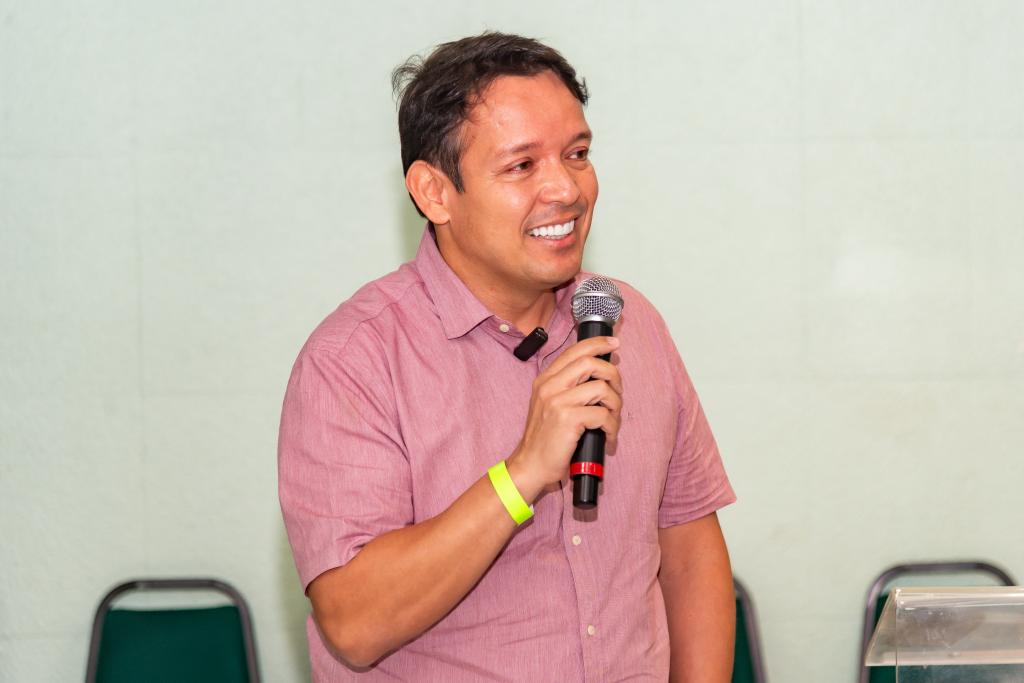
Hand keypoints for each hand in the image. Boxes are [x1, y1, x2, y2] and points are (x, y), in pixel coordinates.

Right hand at [506, 336, 622, 500]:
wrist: (530, 464)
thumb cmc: (545, 438)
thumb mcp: (549, 404)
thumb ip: (567, 386)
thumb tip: (597, 372)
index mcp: (546, 379)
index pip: (575, 350)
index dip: (598, 344)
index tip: (614, 344)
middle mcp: (550, 386)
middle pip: (591, 362)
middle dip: (613, 375)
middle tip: (617, 392)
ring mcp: (558, 402)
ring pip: (602, 388)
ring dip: (616, 404)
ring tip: (612, 419)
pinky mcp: (568, 419)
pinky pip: (603, 414)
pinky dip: (612, 426)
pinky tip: (608, 436)